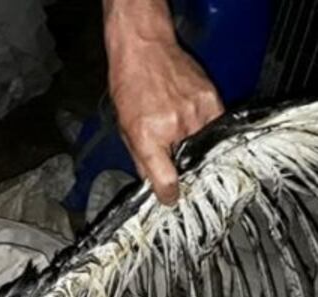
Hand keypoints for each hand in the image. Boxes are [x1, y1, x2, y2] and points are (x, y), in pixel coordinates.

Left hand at [105, 1, 223, 203]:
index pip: (166, 179)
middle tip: (183, 173)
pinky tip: (198, 128)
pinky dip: (208, 133)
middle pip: (188, 165)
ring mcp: (197, 112)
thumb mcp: (126, 129)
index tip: (171, 199)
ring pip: (206, 147)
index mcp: (149, 136)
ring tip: (187, 143)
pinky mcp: (213, 100)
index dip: (169, 195)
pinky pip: (217, 127)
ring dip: (198, 151)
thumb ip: (141, 160)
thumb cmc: (130, 88)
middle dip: (185, 172)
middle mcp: (175, 126)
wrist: (145, 51)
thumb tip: (155, 186)